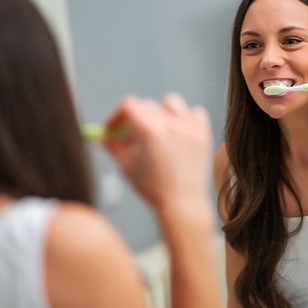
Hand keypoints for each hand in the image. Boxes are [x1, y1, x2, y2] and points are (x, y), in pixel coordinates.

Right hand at [103, 93, 212, 210]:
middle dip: (134, 119)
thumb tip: (104, 136)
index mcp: (150, 130)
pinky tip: (178, 133)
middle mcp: (171, 124)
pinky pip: (195, 113)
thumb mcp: (127, 167)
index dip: (116, 115)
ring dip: (160, 112)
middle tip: (130, 137)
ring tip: (157, 132)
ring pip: (171, 103)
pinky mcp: (203, 133)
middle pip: (147, 105)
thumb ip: (114, 147)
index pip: (129, 105)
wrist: (183, 203)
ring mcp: (189, 127)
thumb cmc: (155, 189)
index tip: (113, 128)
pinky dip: (186, 118)